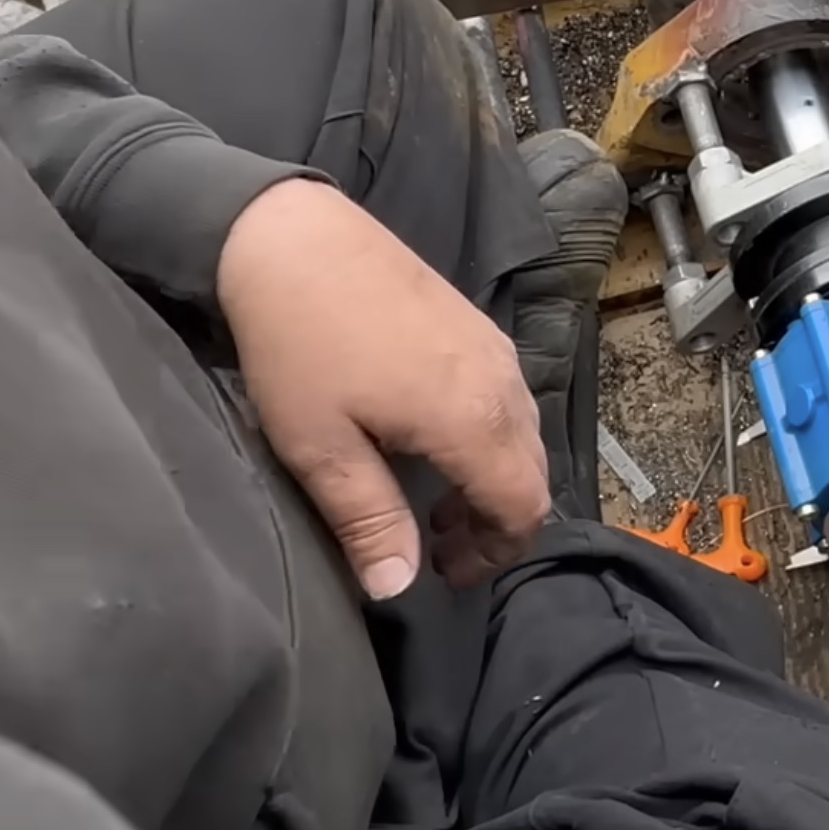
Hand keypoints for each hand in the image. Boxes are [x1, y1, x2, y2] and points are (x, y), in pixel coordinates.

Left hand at [218, 179, 550, 598]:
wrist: (295, 240)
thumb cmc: (301, 348)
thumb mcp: (320, 448)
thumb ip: (369, 521)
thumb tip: (398, 588)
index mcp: (474, 421)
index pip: (524, 507)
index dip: (495, 553)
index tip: (444, 572)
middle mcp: (503, 385)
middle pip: (533, 474)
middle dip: (495, 522)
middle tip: (434, 545)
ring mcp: (496, 350)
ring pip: (524, 436)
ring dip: (492, 479)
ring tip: (429, 499)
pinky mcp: (480, 327)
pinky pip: (509, 400)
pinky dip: (489, 438)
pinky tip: (431, 439)